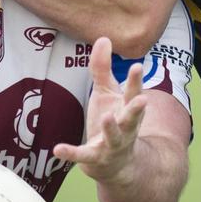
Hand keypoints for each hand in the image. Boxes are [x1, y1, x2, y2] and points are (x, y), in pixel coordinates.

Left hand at [53, 37, 147, 181]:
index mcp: (127, 109)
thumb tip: (103, 37)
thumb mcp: (107, 93)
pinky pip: (83, 156)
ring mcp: (111, 144)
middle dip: (137, 109)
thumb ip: (103, 68)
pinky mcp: (95, 157)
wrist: (116, 163)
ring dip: (112, 128)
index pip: (133, 92)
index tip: (137, 66)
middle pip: (132, 117)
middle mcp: (125, 127)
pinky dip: (71, 153)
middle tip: (143, 99)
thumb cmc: (113, 120)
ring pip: (114, 137)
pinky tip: (57, 149)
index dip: (135, 80)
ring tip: (108, 116)